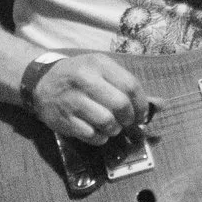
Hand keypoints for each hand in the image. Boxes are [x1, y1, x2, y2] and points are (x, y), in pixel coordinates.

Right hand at [29, 53, 153, 147]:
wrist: (40, 82)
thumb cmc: (78, 76)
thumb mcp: (102, 72)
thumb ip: (129, 87)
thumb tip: (161, 104)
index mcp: (98, 64)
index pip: (130, 85)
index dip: (141, 105)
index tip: (140, 114)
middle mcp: (85, 79)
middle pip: (120, 105)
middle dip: (128, 119)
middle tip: (126, 122)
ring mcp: (73, 100)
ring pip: (107, 122)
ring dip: (114, 129)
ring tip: (110, 126)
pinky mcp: (64, 119)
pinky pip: (92, 135)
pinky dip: (100, 138)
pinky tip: (97, 131)